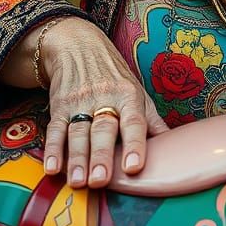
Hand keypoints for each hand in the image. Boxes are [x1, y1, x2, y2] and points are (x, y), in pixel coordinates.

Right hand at [40, 19, 167, 187]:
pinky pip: (56, 128)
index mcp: (128, 95)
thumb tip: (173, 145)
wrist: (78, 45)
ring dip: (77, 158)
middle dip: (101, 155)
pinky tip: (52, 167)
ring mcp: (81, 101)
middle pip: (103, 129)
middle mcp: (105, 97)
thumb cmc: (113, 75)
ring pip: (79, 132)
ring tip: (77, 181)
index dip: (134, 144)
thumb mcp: (136, 91)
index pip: (133, 121)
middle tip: (100, 180)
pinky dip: (53, 148)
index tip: (134, 167)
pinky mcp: (60, 105)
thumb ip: (151, 120)